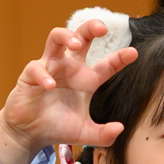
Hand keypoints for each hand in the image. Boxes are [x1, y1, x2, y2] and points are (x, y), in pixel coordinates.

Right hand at [0, 19, 138, 163]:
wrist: (30, 133)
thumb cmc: (58, 127)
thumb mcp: (85, 133)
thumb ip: (103, 135)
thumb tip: (120, 129)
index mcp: (86, 79)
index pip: (107, 64)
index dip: (120, 58)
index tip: (133, 53)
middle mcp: (70, 68)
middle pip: (81, 37)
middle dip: (91, 28)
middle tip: (102, 28)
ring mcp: (50, 68)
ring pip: (56, 39)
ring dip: (66, 36)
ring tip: (76, 44)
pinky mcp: (31, 75)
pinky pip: (37, 68)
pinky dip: (43, 75)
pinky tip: (50, 86)